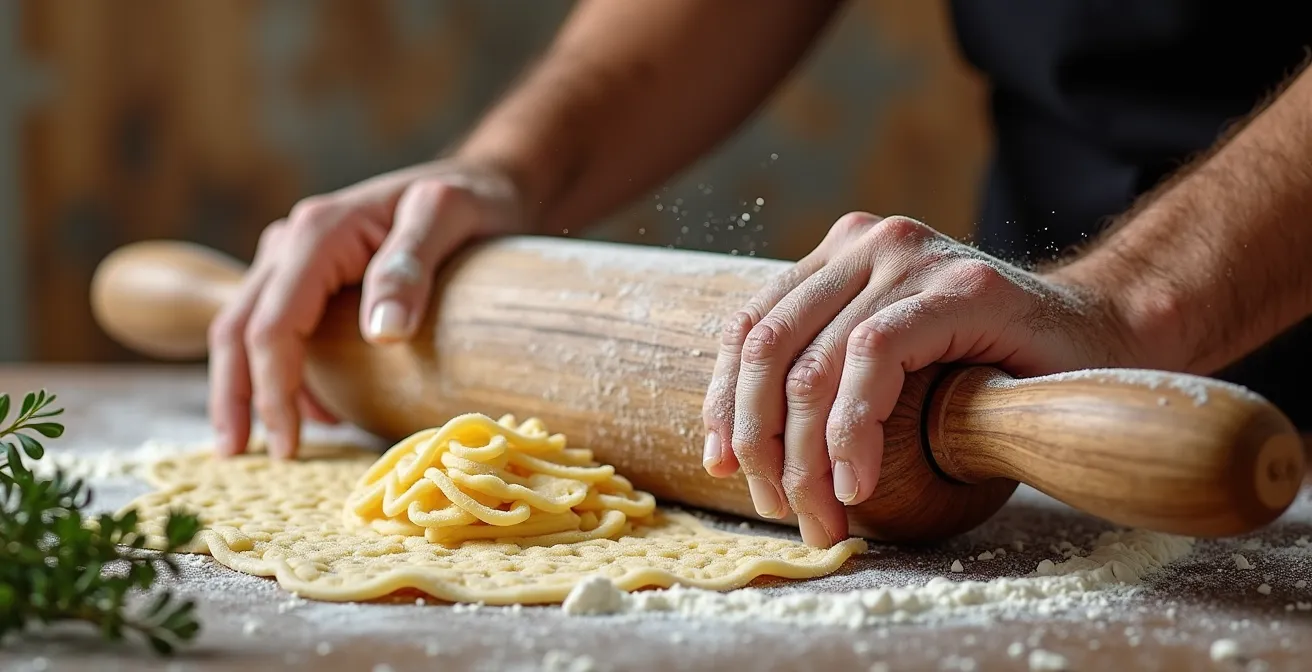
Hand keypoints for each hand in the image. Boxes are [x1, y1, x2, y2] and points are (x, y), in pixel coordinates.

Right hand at [207, 160, 524, 458]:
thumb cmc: (472, 200)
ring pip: (244, 326)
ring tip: (262, 445)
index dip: (272, 389)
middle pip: (238, 328)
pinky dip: (277, 369)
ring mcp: (295, 255)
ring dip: (244, 386)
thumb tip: (382, 334)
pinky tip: (309, 411)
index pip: (272, 325)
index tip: (289, 447)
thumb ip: (413, 266)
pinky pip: (275, 324)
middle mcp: (293, 240)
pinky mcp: (310, 273)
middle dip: (235, 397)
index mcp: (320, 232)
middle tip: (240, 458)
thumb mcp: (450, 218)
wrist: (484, 181)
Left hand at [699, 213, 1141, 546]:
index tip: (719, 461)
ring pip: (815, 363)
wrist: (1102, 335)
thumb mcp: (890, 366)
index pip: (751, 327)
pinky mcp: (956, 286)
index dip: (723, 398)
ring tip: (821, 515)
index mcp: (837, 258)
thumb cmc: (988, 363)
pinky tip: (857, 482)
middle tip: (777, 508)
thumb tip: (746, 449)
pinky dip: (854, 430)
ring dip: (806, 455)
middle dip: (761, 440)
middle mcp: (864, 243)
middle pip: (769, 348)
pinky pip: (875, 359)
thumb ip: (828, 376)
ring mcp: (909, 257)